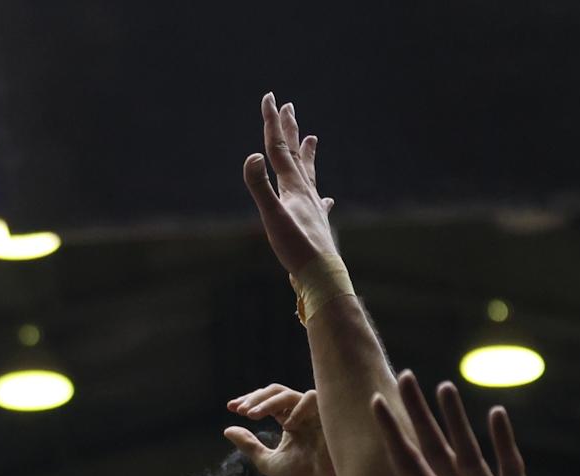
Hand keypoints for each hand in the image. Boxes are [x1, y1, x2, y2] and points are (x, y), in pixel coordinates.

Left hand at [225, 384, 337, 475]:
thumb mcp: (267, 461)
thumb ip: (249, 445)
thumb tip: (227, 430)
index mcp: (289, 421)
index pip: (268, 401)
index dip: (249, 400)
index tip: (231, 408)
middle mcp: (301, 414)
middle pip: (277, 392)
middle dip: (256, 398)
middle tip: (241, 410)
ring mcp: (314, 413)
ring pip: (290, 393)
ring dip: (269, 402)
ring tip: (253, 416)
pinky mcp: (327, 415)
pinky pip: (312, 397)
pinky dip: (297, 408)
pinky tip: (288, 425)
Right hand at [243, 92, 337, 275]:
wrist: (321, 275)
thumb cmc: (296, 248)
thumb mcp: (272, 217)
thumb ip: (260, 187)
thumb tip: (252, 156)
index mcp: (293, 187)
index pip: (279, 148)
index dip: (272, 123)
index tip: (270, 97)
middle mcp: (305, 192)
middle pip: (296, 154)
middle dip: (289, 130)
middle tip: (289, 106)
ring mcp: (313, 207)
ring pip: (309, 174)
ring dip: (308, 154)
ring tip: (313, 138)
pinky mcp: (317, 225)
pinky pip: (319, 203)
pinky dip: (321, 196)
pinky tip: (327, 199)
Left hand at [364, 371, 554, 475]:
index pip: (409, 465)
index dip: (393, 437)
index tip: (376, 404)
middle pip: (434, 448)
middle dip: (419, 415)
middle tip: (405, 376)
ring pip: (467, 452)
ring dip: (455, 421)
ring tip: (443, 388)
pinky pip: (509, 470)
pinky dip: (502, 444)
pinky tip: (495, 416)